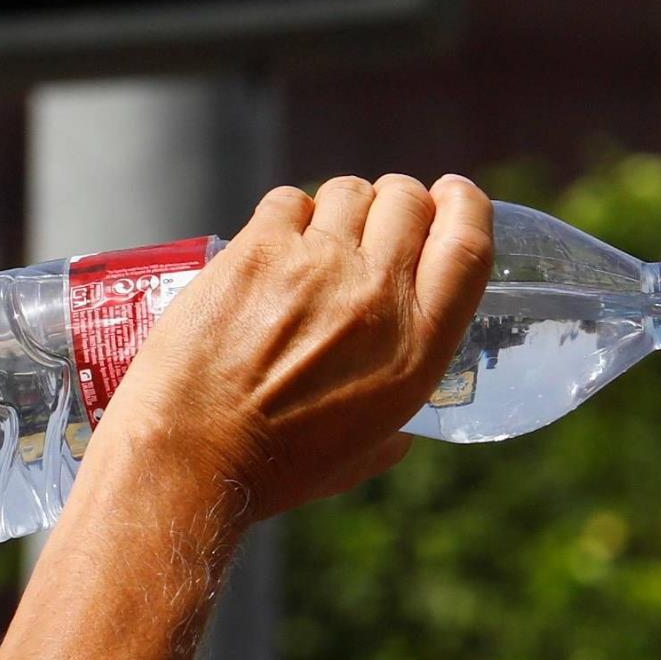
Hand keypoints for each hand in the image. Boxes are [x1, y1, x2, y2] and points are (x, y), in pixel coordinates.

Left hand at [101, 174, 493, 523]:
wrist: (193, 453)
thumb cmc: (277, 466)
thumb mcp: (365, 454)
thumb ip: (395, 426)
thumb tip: (398, 428)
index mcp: (417, 347)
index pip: (467, 246)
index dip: (466, 207)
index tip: (452, 197)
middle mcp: (376, 295)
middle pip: (407, 201)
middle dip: (397, 203)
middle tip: (374, 227)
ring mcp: (316, 265)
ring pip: (348, 193)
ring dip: (340, 211)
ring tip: (317, 243)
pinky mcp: (258, 249)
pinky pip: (288, 201)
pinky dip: (285, 217)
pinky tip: (271, 249)